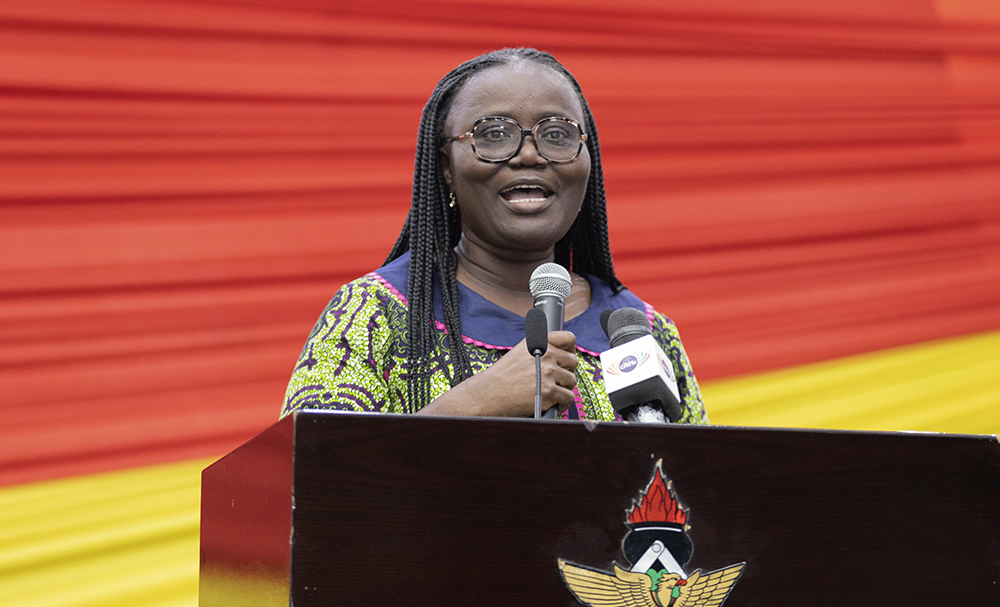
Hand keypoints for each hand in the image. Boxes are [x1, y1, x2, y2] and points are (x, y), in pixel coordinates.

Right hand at [417, 331, 577, 416]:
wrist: (488, 394)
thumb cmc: (500, 377)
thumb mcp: (519, 353)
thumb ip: (539, 351)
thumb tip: (559, 358)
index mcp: (539, 342)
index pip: (568, 338)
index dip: (570, 349)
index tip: (567, 357)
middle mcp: (546, 354)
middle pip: (573, 362)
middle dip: (566, 372)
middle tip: (556, 380)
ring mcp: (549, 373)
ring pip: (572, 381)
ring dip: (564, 388)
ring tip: (552, 394)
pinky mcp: (550, 392)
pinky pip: (569, 397)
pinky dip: (563, 404)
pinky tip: (554, 405)